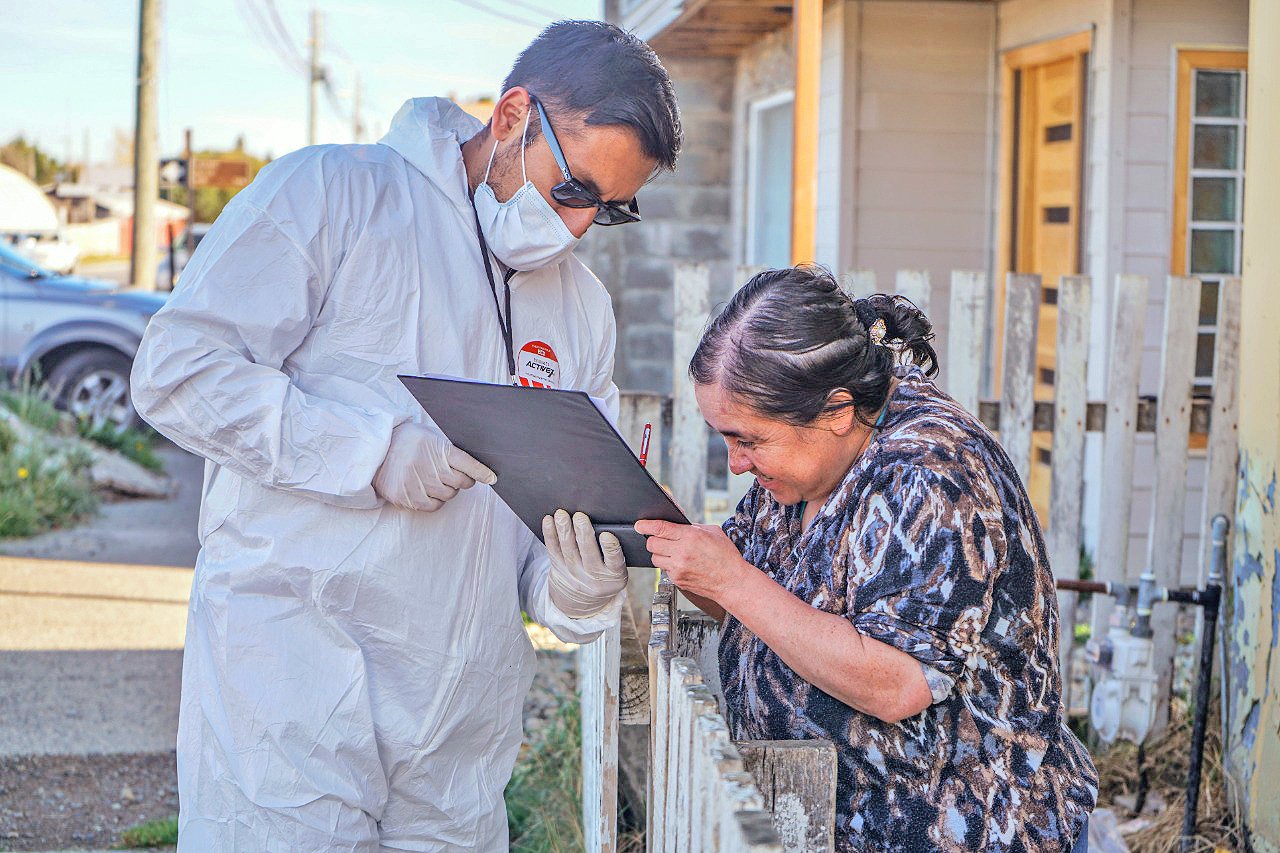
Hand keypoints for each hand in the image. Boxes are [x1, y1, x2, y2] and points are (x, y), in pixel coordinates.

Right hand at [373, 422, 495, 510]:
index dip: (482, 472)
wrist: (375, 451)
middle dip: (462, 479)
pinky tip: (427, 489)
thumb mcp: (429, 436)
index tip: (492, 478)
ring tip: (433, 478)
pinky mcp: (408, 498)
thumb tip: (475, 466)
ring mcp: (418, 485)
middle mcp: (429, 468)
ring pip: (449, 495)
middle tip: (451, 473)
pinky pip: (435, 506)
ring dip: (447, 489)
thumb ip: (449, 450)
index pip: (468, 464)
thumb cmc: (406, 441)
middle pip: (462, 482)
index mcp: (437, 449)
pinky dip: (436, 500)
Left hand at [544, 510, 627, 617]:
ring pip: (568, 551)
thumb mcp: (617, 569)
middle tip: (580, 517)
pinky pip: (553, 551)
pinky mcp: (559, 571)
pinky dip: (550, 535)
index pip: (615, 561)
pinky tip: (549, 521)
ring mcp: (575, 576)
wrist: (586, 600)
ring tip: (562, 515)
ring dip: (564, 531)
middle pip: (589, 554)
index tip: (606, 534)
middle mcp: (595, 578)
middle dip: (584, 534)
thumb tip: (607, 522)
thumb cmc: (606, 573)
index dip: (610, 548)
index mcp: (615, 575)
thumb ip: (614, 551)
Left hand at [634, 520, 745, 601]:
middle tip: (660, 539)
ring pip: (655, 557)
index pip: (660, 528)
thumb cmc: (726, 557)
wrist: (732, 582)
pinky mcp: (677, 580)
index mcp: (691, 537)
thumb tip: (677, 526)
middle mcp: (681, 552)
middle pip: (652, 543)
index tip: (639, 525)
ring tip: (672, 552)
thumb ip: (693, 527)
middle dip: (653, 539)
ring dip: (660, 553)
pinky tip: (680, 564)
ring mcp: (678, 568)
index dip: (646, 525)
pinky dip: (668, 565)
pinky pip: (664, 569)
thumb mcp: (713, 533)